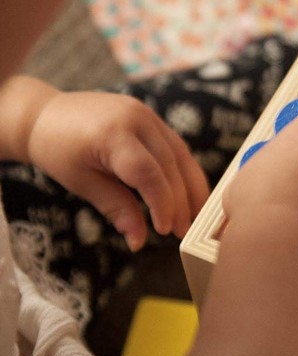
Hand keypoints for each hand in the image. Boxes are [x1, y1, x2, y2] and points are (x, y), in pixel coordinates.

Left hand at [27, 91, 208, 250]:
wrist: (45, 114)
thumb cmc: (57, 150)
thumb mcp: (82, 183)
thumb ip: (116, 208)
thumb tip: (138, 241)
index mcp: (112, 134)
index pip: (147, 173)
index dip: (162, 204)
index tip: (165, 229)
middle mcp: (136, 118)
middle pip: (170, 165)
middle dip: (180, 201)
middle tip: (183, 231)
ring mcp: (147, 114)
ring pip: (181, 155)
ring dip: (192, 187)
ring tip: (195, 216)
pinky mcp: (152, 117)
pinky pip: (176, 146)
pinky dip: (184, 172)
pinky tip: (189, 194)